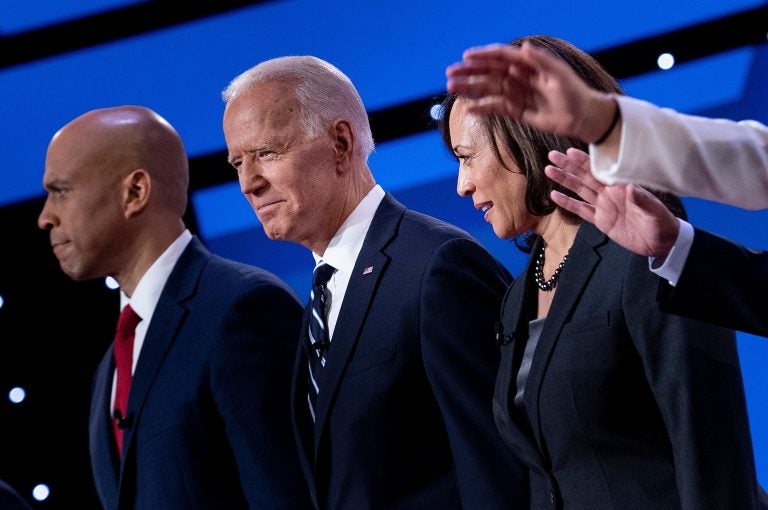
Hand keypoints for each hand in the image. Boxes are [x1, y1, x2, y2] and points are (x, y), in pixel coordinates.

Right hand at [445, 42, 612, 141]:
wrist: (581, 117)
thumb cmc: (574, 93)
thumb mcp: (558, 74)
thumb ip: (540, 60)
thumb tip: (523, 47)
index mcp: (528, 64)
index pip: (501, 56)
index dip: (483, 55)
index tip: (466, 57)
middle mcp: (519, 77)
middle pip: (489, 72)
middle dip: (469, 73)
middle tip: (450, 74)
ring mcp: (516, 94)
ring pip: (488, 89)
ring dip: (470, 88)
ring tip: (451, 88)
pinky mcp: (516, 111)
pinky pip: (495, 108)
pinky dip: (482, 108)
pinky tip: (468, 108)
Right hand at [545, 148, 678, 258]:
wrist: (661, 243)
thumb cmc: (661, 222)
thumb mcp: (654, 211)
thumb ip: (642, 199)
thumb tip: (630, 186)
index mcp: (622, 187)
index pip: (600, 170)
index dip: (584, 161)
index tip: (570, 152)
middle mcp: (610, 193)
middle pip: (584, 176)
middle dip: (568, 166)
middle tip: (552, 155)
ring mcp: (604, 206)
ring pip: (579, 190)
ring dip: (564, 180)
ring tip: (549, 170)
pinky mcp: (600, 220)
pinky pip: (581, 210)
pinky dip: (568, 203)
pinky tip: (554, 196)